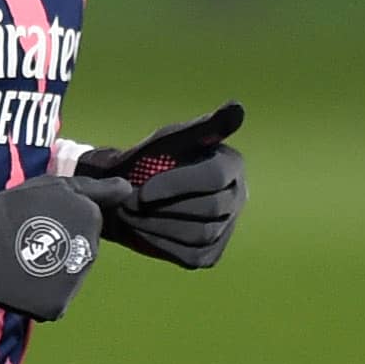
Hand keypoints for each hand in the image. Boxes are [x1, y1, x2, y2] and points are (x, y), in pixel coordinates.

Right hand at [0, 176, 104, 320]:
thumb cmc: (13, 207)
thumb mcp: (55, 187)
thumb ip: (95, 190)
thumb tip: (129, 191)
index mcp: (92, 220)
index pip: (89, 228)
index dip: (64, 224)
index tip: (40, 220)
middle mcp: (91, 252)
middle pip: (83, 255)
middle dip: (61, 249)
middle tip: (30, 241)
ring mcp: (75, 281)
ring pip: (70, 279)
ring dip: (53, 274)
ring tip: (25, 261)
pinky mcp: (58, 305)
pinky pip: (57, 302)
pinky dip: (42, 296)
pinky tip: (25, 282)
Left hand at [66, 102, 246, 267]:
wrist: (126, 193)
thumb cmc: (149, 160)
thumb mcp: (172, 139)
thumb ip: (204, 126)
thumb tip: (237, 108)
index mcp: (232, 164)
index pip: (214, 177)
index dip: (177, 186)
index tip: (142, 190)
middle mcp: (237, 197)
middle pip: (210, 208)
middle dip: (165, 208)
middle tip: (129, 204)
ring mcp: (226, 228)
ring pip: (201, 234)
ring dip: (159, 226)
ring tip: (131, 215)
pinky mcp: (210, 253)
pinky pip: (191, 255)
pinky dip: (162, 244)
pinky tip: (141, 230)